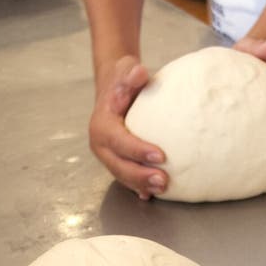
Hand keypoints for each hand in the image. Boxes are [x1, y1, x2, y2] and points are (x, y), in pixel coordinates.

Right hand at [89, 55, 167, 199]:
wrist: (115, 91)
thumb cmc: (124, 82)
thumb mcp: (125, 71)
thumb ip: (131, 74)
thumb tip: (139, 72)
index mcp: (102, 125)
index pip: (119, 140)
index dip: (138, 150)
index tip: (161, 154)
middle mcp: (101, 144)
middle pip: (119, 165)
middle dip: (140, 175)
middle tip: (163, 180)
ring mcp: (108, 156)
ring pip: (122, 175)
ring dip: (141, 184)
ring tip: (163, 188)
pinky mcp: (118, 162)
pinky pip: (127, 178)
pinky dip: (139, 187)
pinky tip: (152, 194)